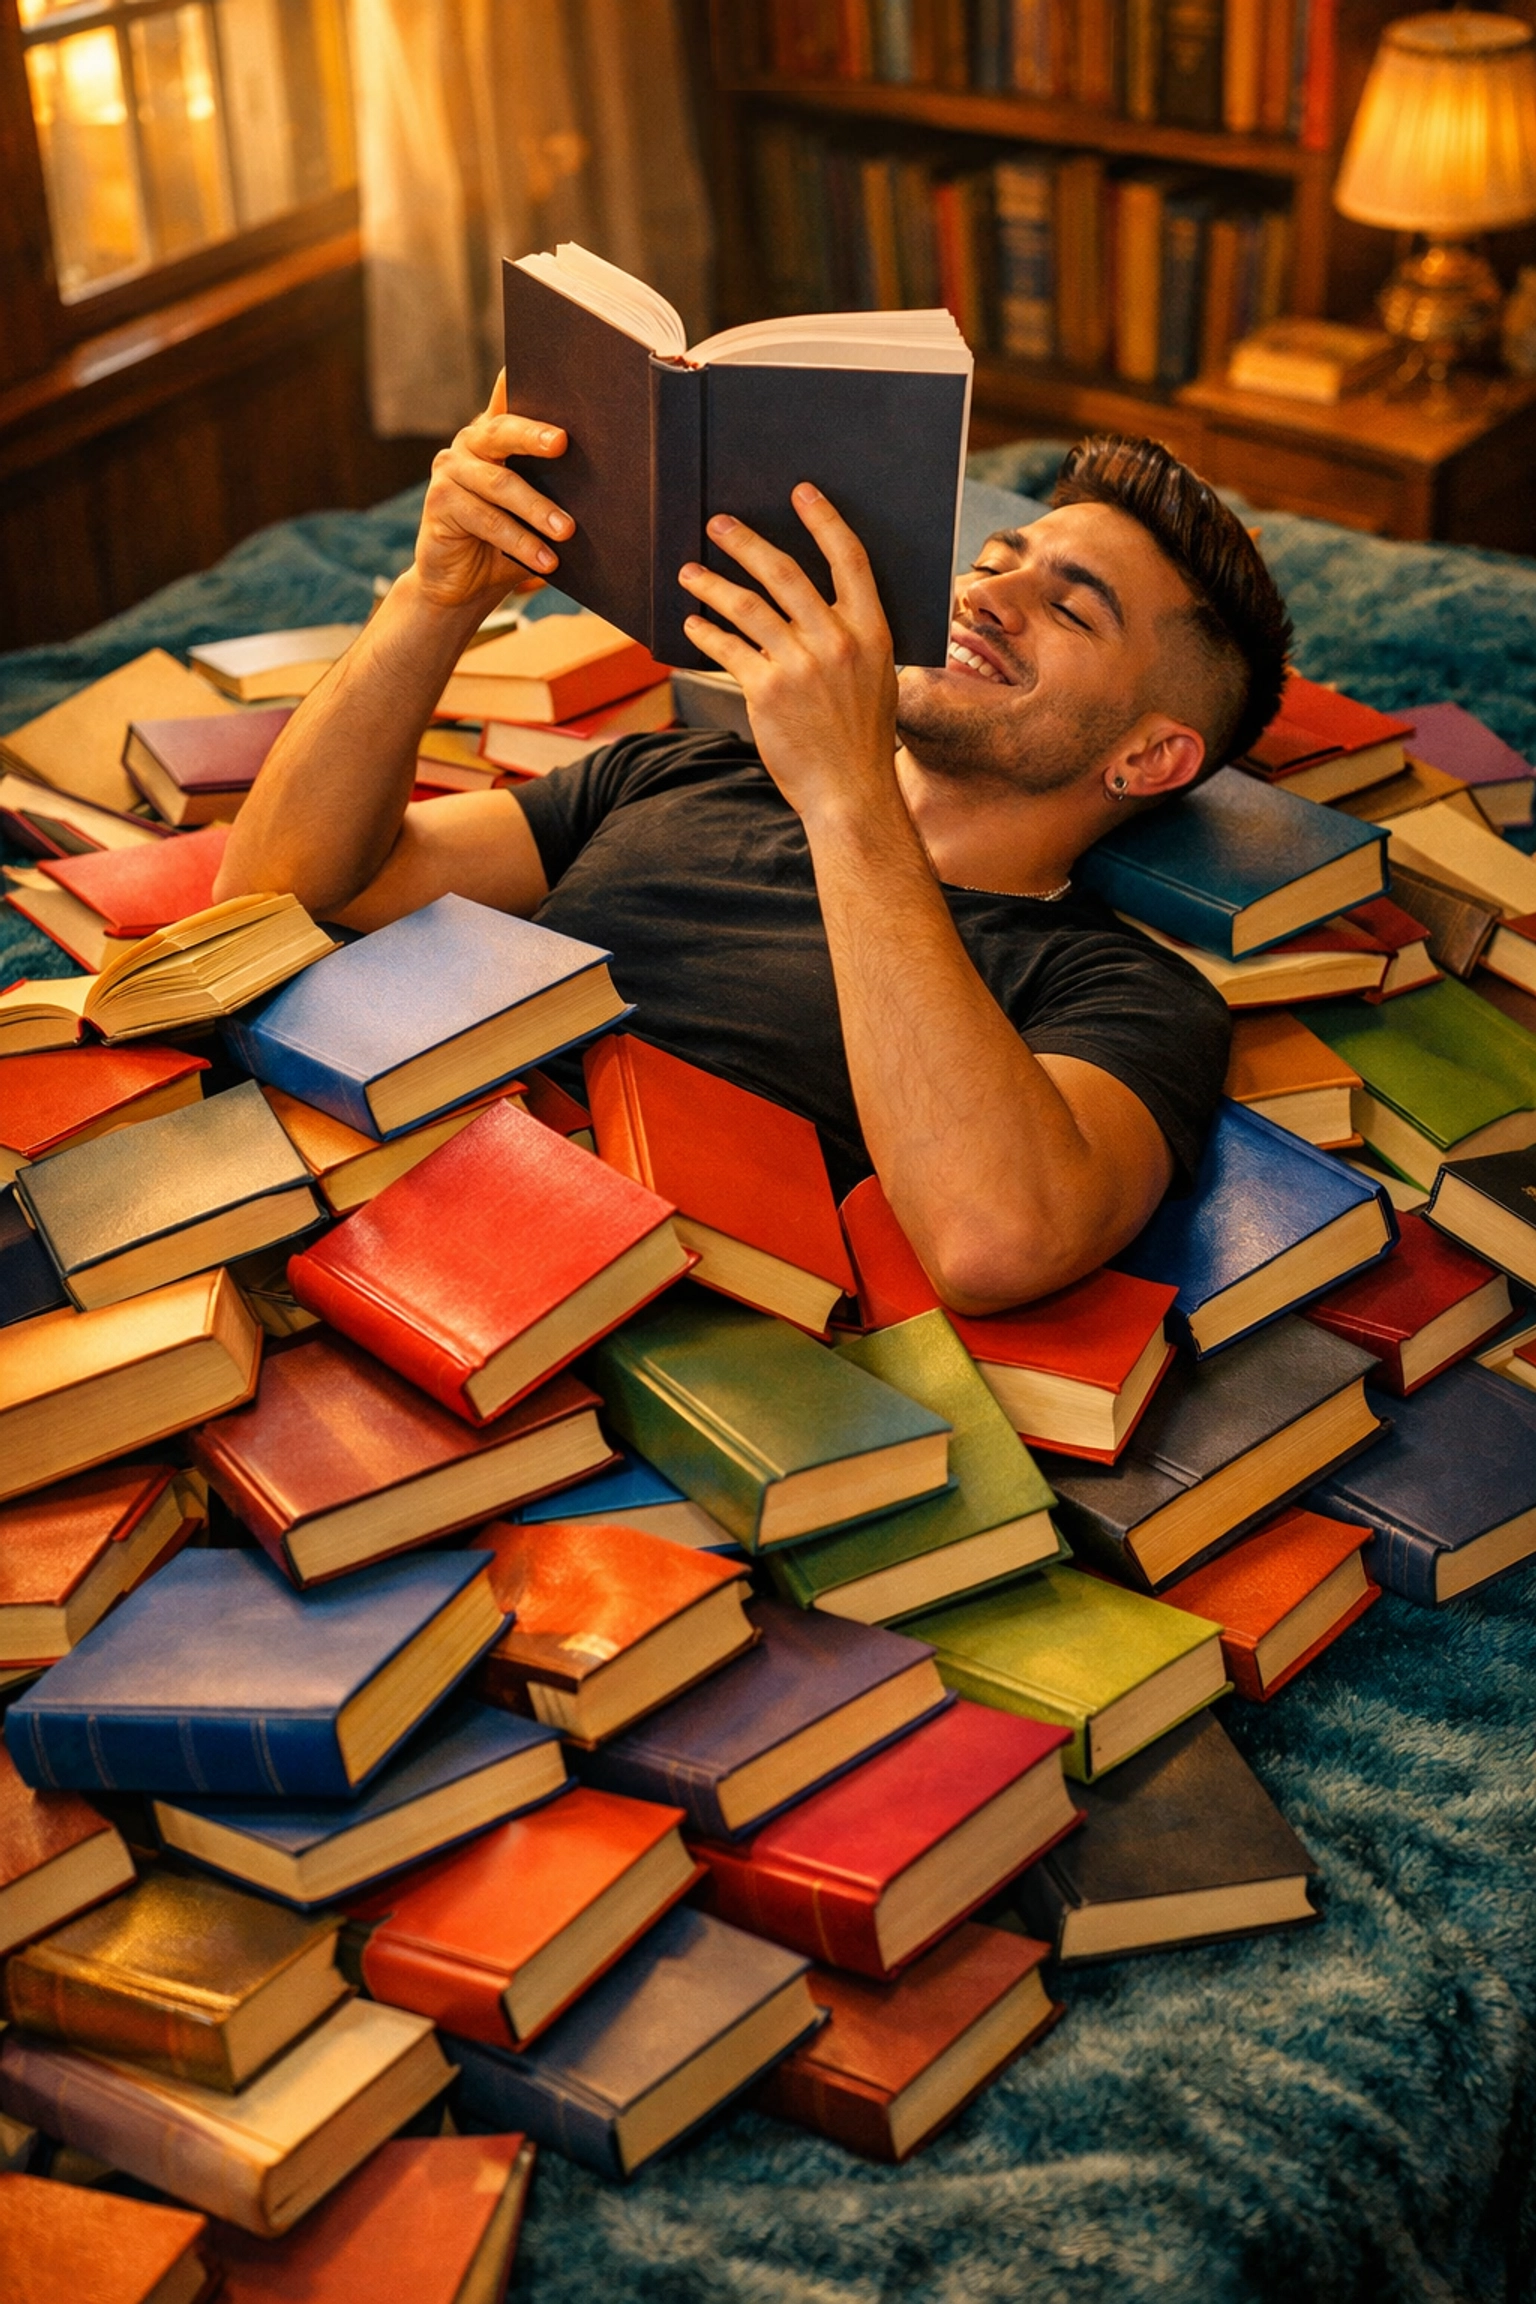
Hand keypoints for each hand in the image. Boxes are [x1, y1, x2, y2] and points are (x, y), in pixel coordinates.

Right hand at [414, 371, 573, 610]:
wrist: (461, 589)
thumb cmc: (506, 547)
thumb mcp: (534, 517)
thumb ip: (555, 491)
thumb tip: (609, 485)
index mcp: (495, 437)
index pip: (509, 400)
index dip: (519, 380)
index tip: (547, 373)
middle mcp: (469, 444)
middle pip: (503, 431)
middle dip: (535, 436)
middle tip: (563, 444)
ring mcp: (450, 471)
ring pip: (500, 484)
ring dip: (538, 510)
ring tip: (567, 531)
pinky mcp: (439, 504)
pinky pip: (487, 520)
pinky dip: (520, 541)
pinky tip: (545, 560)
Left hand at [678, 487, 898, 824]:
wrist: (850, 793)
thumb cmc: (860, 740)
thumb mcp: (875, 679)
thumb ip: (850, 640)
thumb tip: (812, 609)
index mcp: (872, 632)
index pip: (850, 559)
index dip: (824, 520)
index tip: (801, 492)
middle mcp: (838, 642)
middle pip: (785, 572)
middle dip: (747, 542)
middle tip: (719, 524)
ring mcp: (801, 665)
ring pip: (747, 606)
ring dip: (712, 584)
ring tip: (689, 572)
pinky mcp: (767, 691)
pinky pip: (728, 649)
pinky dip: (706, 633)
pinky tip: (692, 625)